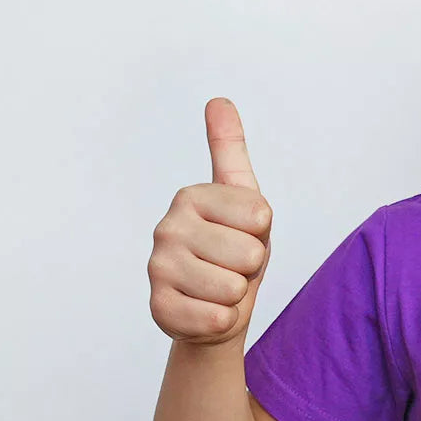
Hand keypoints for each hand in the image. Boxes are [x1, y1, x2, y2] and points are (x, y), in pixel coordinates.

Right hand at [148, 98, 272, 346]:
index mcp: (190, 196)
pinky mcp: (158, 309)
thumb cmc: (235, 248)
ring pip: (232, 288)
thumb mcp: (244, 197)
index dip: (263, 233)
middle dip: (251, 267)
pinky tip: (207, 310)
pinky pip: (215, 319)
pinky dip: (222, 321)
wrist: (216, 305)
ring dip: (236, 294)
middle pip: (248, 254)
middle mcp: (167, 228)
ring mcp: (158, 269)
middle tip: (232, 265)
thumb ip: (230, 150)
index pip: (260, 216)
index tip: (244, 233)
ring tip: (220, 286)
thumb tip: (219, 100)